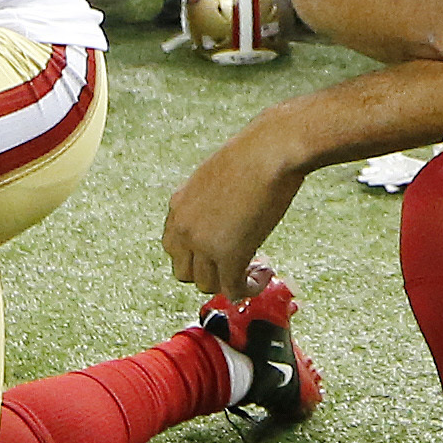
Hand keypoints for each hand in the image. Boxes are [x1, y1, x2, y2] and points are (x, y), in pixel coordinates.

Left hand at [163, 125, 303, 300]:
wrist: (269, 151)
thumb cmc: (253, 154)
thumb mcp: (217, 176)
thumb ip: (211, 201)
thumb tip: (226, 215)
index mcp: (178, 205)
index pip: (173, 248)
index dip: (197, 255)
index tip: (221, 250)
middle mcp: (184, 227)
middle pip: (184, 273)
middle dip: (210, 273)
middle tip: (238, 262)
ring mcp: (204, 244)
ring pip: (207, 285)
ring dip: (231, 282)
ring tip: (256, 267)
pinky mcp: (230, 256)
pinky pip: (233, 290)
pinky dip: (248, 289)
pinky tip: (265, 275)